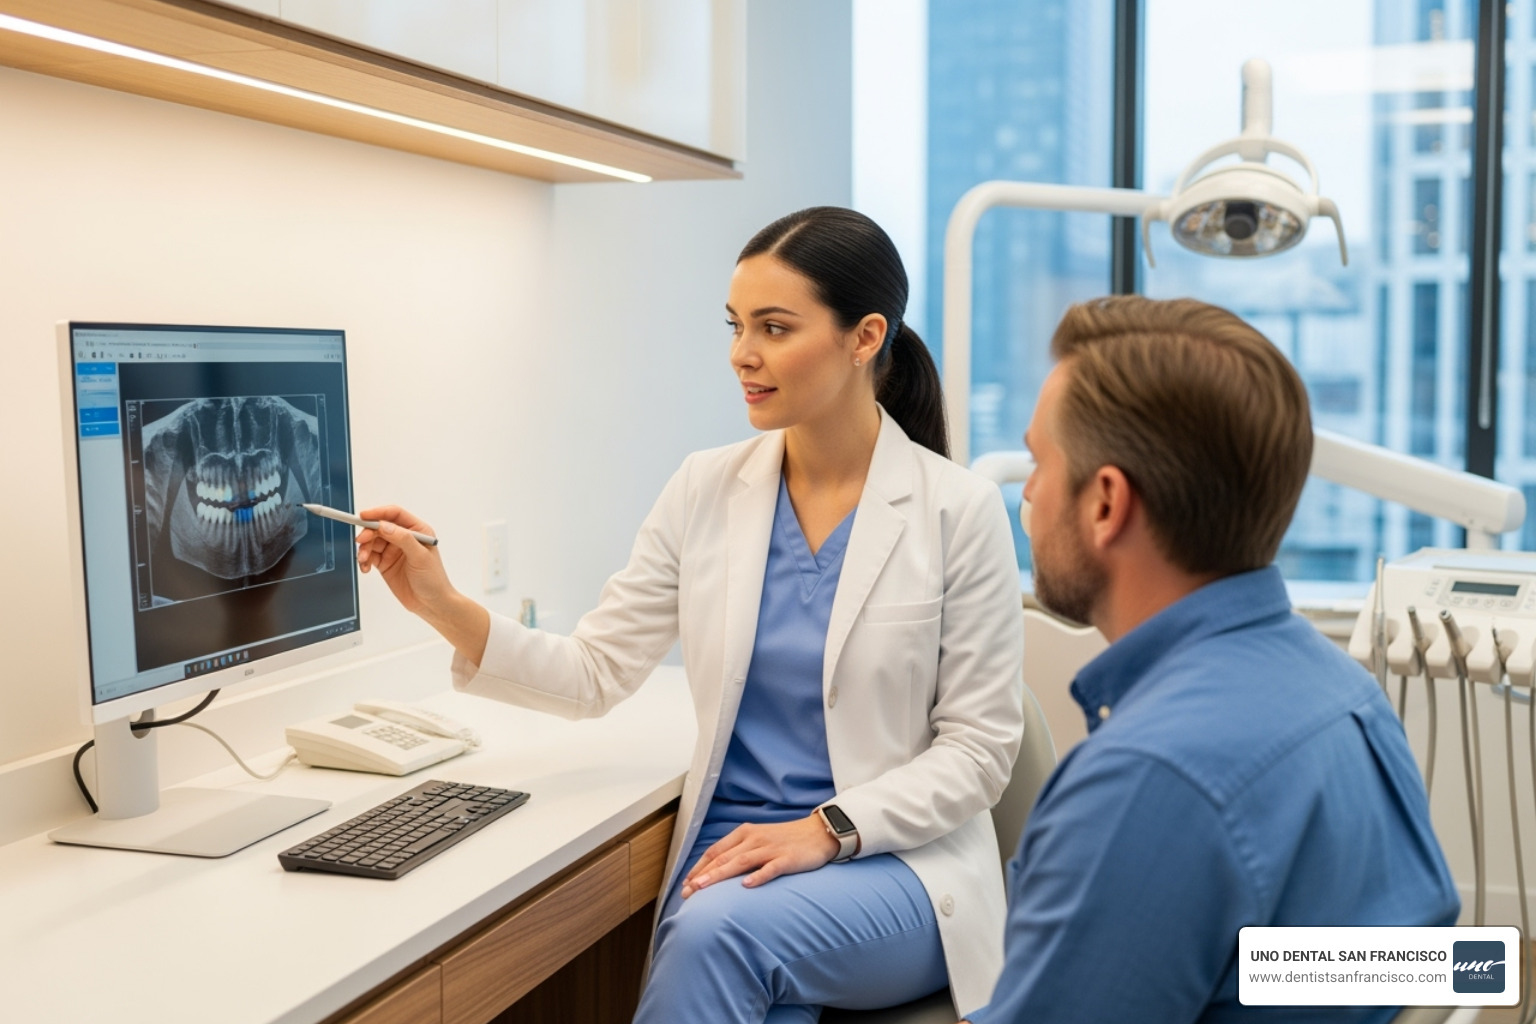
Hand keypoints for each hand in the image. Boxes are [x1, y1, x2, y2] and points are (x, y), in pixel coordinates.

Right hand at [354, 505, 451, 616]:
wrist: (431, 604)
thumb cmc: (433, 579)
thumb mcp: (420, 556)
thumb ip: (402, 539)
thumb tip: (384, 525)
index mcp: (418, 530)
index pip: (395, 514)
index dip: (378, 513)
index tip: (363, 516)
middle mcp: (404, 538)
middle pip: (379, 527)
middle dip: (368, 533)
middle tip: (361, 541)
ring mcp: (394, 550)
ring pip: (372, 542)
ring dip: (364, 549)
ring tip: (363, 560)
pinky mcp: (385, 563)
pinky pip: (369, 556)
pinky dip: (364, 560)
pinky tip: (366, 568)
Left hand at [680, 815, 840, 896]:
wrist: (819, 832)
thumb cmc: (785, 839)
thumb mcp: (758, 840)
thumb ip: (739, 852)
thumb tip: (716, 871)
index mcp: (744, 833)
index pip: (715, 851)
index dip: (698, 868)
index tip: (685, 884)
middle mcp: (754, 839)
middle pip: (723, 858)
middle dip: (703, 876)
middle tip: (687, 892)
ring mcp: (771, 848)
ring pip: (741, 862)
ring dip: (720, 875)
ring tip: (704, 887)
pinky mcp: (788, 858)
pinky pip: (770, 868)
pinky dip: (758, 876)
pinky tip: (746, 885)